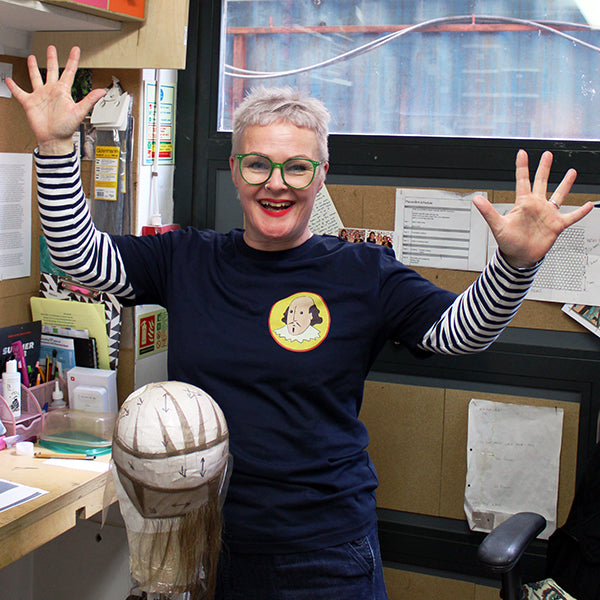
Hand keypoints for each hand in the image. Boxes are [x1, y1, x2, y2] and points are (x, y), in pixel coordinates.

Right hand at [6, 45, 105, 155]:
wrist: (54, 140)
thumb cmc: (67, 128)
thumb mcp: (79, 112)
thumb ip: (90, 100)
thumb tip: (102, 91)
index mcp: (63, 92)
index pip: (69, 72)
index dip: (72, 60)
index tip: (75, 50)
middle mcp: (51, 91)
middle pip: (51, 70)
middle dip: (52, 59)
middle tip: (51, 48)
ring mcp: (40, 96)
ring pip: (35, 77)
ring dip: (33, 68)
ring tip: (32, 57)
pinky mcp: (29, 103)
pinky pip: (19, 92)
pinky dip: (14, 86)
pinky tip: (9, 80)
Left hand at [473, 149, 593, 267]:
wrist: (519, 257)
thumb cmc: (507, 242)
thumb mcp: (497, 226)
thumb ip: (488, 212)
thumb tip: (476, 199)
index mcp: (522, 203)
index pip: (522, 181)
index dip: (522, 167)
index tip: (522, 153)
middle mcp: (536, 206)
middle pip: (541, 182)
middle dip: (544, 168)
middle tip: (547, 154)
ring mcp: (547, 214)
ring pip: (558, 195)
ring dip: (565, 184)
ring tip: (572, 172)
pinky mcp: (557, 225)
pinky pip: (572, 216)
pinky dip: (580, 211)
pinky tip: (589, 204)